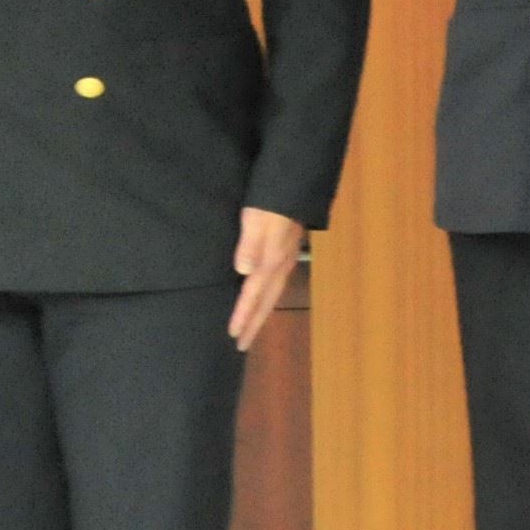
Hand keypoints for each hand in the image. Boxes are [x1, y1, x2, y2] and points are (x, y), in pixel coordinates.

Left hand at [226, 207, 305, 349]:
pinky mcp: (287, 250)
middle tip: (243, 345)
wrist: (297, 184)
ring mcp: (287, 258)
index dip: (243, 314)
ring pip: (273, 294)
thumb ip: (251, 243)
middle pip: (267, 301)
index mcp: (272, 259)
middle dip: (255, 323)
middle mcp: (281, 264)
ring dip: (262, 313)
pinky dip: (268, 297)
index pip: (254, 293)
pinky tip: (264, 297)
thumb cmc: (273, 199)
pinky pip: (276, 283)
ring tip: (252, 328)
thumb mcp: (258, 217)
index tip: (233, 335)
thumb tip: (243, 271)